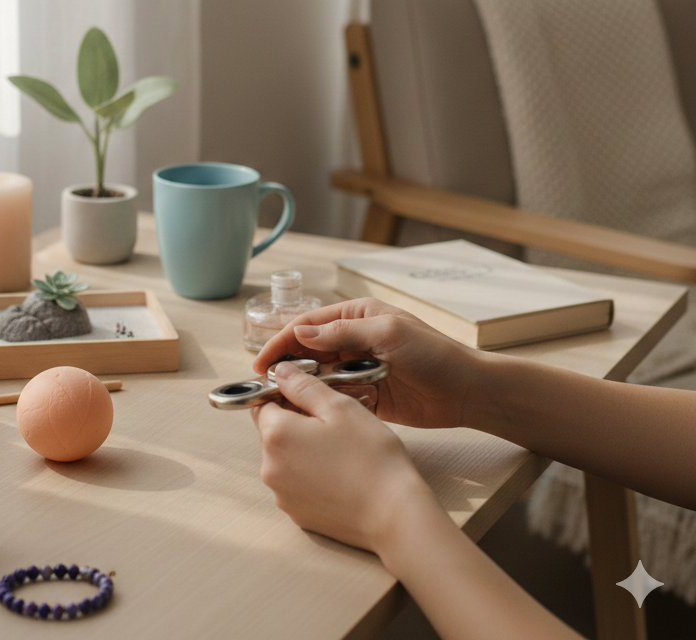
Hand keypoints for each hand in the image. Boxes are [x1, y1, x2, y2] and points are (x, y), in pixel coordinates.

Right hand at [252, 297, 487, 428]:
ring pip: (321, 378)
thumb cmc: (434, 354)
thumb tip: (301, 333)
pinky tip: (313, 414)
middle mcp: (354, 340)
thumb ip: (343, 333)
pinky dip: (325, 405)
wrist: (468, 391)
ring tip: (285, 404)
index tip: (262, 363)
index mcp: (357, 316)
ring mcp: (360, 369)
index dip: (282, 342)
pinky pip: (337, 398)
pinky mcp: (367, 396)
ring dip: (305, 389)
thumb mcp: (388, 334)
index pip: (309, 326)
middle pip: (309, 352)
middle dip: (288, 368)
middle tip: (266, 388)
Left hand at [252, 360, 439, 553]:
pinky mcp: (297, 515)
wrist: (395, 516)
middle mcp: (270, 468)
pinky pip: (296, 484)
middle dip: (295, 423)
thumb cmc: (371, 457)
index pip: (263, 404)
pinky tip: (340, 474)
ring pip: (285, 459)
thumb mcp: (340, 407)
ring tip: (340, 450)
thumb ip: (303, 386)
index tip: (310, 397)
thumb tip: (279, 371)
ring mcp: (282, 495)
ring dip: (303, 450)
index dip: (285, 395)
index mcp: (276, 435)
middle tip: (332, 422)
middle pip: (272, 433)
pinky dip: (311, 475)